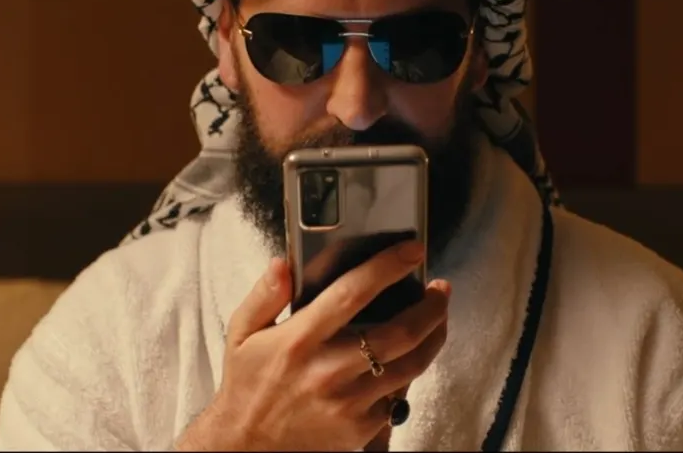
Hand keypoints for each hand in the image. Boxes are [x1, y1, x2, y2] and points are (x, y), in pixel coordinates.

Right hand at [175, 240, 450, 450]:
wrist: (247, 444)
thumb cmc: (248, 385)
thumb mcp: (242, 333)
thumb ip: (265, 295)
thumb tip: (283, 264)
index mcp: (299, 339)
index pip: (353, 293)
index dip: (388, 267)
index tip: (412, 251)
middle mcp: (328, 370)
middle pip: (399, 333)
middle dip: (430, 306)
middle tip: (440, 289)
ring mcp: (348, 402)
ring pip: (411, 366)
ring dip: (434, 338)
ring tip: (438, 319)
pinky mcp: (359, 428)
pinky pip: (398, 396)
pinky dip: (409, 374)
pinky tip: (410, 358)